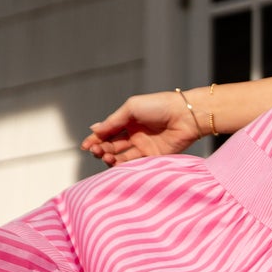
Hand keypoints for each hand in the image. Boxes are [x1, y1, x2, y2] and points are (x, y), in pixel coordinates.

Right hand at [81, 90, 204, 165]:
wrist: (185, 115)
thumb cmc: (159, 106)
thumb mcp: (131, 108)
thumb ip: (113, 121)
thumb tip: (94, 130)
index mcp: (128, 120)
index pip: (107, 132)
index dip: (95, 139)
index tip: (85, 146)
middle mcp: (134, 134)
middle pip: (112, 145)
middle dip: (100, 148)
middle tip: (96, 150)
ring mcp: (143, 146)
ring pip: (120, 156)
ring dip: (109, 157)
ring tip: (105, 156)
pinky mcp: (153, 158)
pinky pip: (134, 164)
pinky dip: (122, 166)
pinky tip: (115, 164)